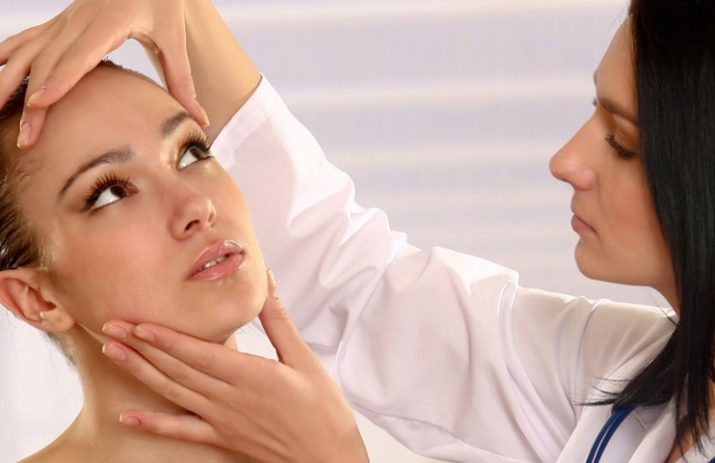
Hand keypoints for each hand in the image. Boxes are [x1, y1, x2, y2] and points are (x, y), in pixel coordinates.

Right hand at [0, 0, 208, 148]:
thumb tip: (201, 119)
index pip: (79, 56)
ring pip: (29, 53)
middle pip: (49, 64)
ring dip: (10, 84)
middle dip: (33, 103)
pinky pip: (26, 41)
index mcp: (108, 22)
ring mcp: (64, 21)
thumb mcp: (174, 38)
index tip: (39, 104)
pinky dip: (7, 59)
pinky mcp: (59, 24)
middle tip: (25, 138)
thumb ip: (183, 81)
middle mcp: (78, 20)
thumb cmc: (162, 2)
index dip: (58, 80)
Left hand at [100, 270, 368, 462]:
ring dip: (141, 373)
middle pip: (177, 369)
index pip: (198, 353)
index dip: (165, 338)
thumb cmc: (321, 409)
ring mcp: (222, 420)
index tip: (139, 323)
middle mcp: (229, 398)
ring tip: (114, 354)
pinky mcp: (222, 438)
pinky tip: (129, 416)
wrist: (326, 456)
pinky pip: (182, 431)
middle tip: (112, 328)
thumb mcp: (303, 358)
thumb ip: (278, 321)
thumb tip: (265, 283)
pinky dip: (153, 425)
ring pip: (173, 393)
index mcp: (250, 375)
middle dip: (141, 348)